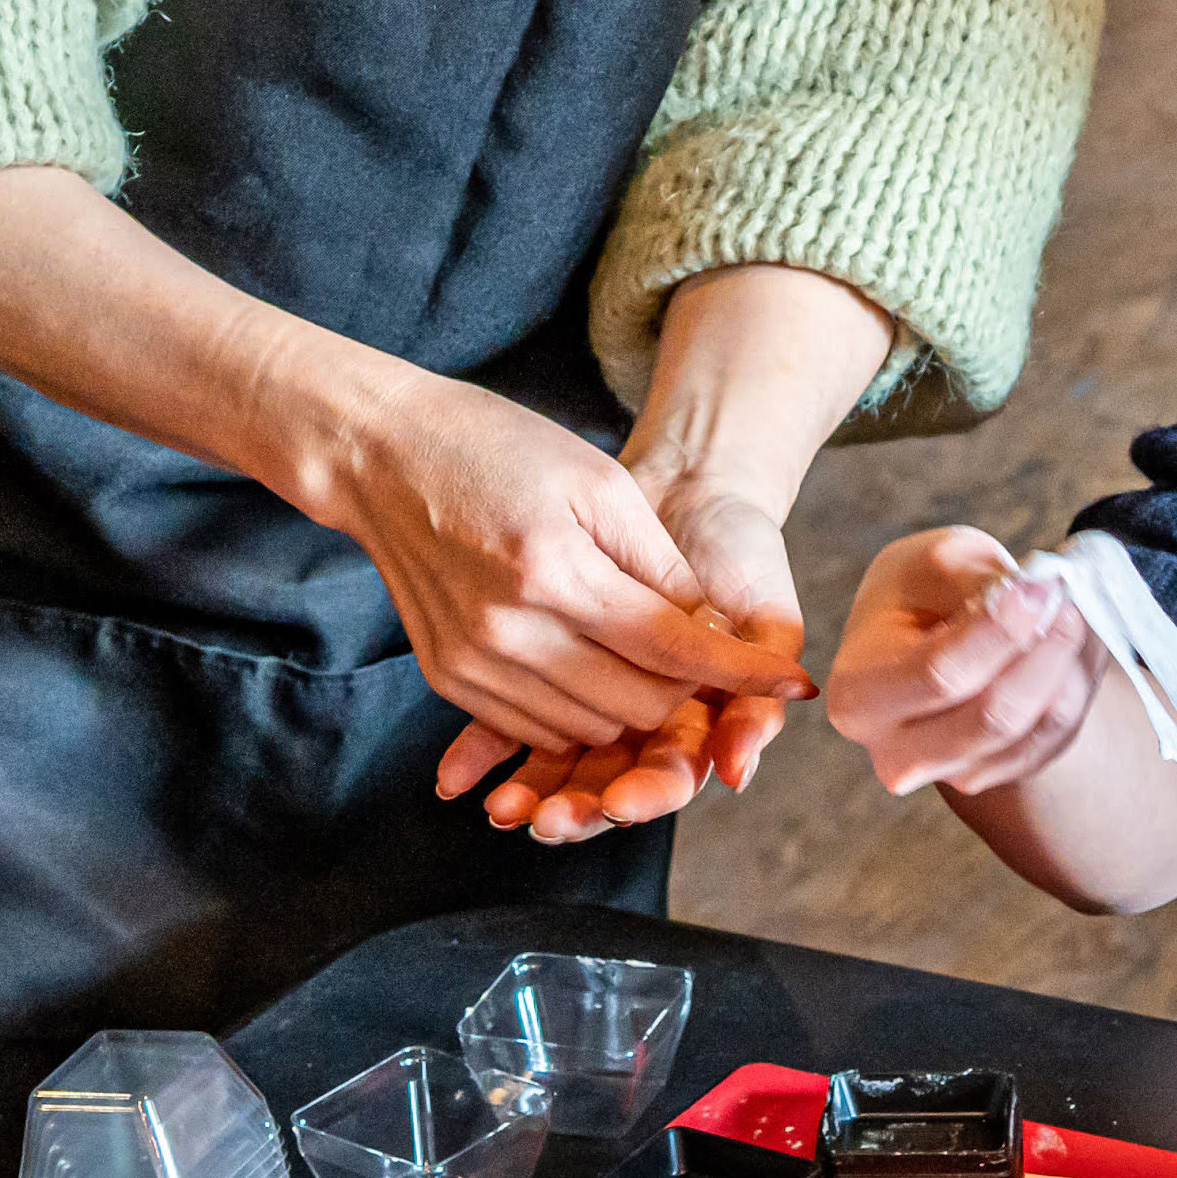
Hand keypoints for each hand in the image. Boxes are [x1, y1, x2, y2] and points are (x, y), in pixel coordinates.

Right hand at [327, 365, 810, 779]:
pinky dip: (583, 710)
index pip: (672, 649)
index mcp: (554, 572)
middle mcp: (509, 632)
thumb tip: (709, 633)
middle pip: (638, 704)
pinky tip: (594, 666)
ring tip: (646, 654)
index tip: (793, 683)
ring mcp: (474, 664)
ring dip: (638, 704)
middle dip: (689, 689)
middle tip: (702, 652)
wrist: (383, 458)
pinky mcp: (450, 679)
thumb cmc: (499, 450)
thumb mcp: (600, 482)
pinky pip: (540, 726)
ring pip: (593, 727)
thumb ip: (660, 566)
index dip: (741, 673)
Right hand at [826, 528, 1103, 794]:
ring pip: (1034, 730)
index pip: (941, 674)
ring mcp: (949, 775)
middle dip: (1045, 651)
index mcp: (859, 694)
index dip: (1000, 631)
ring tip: (1073, 611)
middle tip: (1068, 599)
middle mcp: (896, 752)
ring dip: (1068, 665)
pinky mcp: (998, 776)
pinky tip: (1072, 644)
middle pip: (993, 717)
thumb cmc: (923, 591)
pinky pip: (1056, 738)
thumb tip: (1033, 596)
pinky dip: (1074, 686)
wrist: (930, 632)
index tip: (1041, 585)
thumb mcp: (934, 560)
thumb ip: (975, 576)